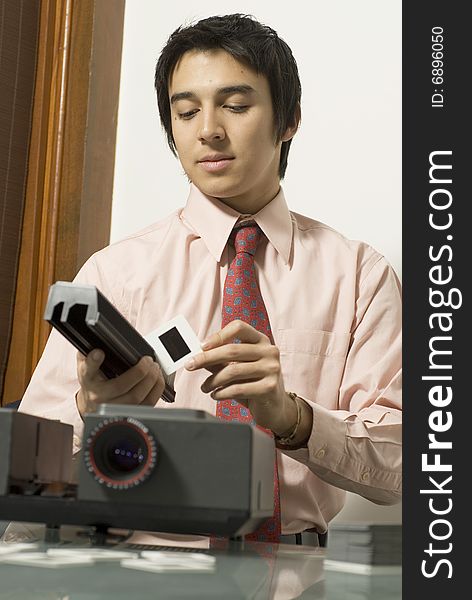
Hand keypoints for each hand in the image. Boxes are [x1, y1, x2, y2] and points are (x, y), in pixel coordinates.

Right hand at [76, 350, 164, 417]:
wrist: (91, 403)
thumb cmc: (94, 380)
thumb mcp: (88, 365)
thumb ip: (90, 353)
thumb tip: (99, 343)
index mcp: (88, 380)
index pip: (88, 370)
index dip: (93, 361)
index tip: (99, 352)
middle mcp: (99, 396)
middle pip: (120, 386)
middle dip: (139, 371)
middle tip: (148, 360)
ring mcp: (114, 407)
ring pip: (136, 397)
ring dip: (150, 380)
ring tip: (155, 368)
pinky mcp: (128, 413)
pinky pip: (147, 404)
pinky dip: (156, 389)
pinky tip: (158, 379)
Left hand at [185, 320, 296, 434]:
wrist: (275, 407)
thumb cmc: (254, 384)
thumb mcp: (238, 368)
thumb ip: (221, 360)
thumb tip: (198, 356)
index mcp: (261, 340)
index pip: (239, 327)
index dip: (218, 335)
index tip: (202, 346)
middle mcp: (269, 351)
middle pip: (232, 350)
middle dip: (206, 358)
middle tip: (190, 365)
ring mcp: (271, 369)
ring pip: (233, 371)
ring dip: (212, 380)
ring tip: (205, 387)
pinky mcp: (269, 388)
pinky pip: (238, 389)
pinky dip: (222, 393)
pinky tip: (216, 395)